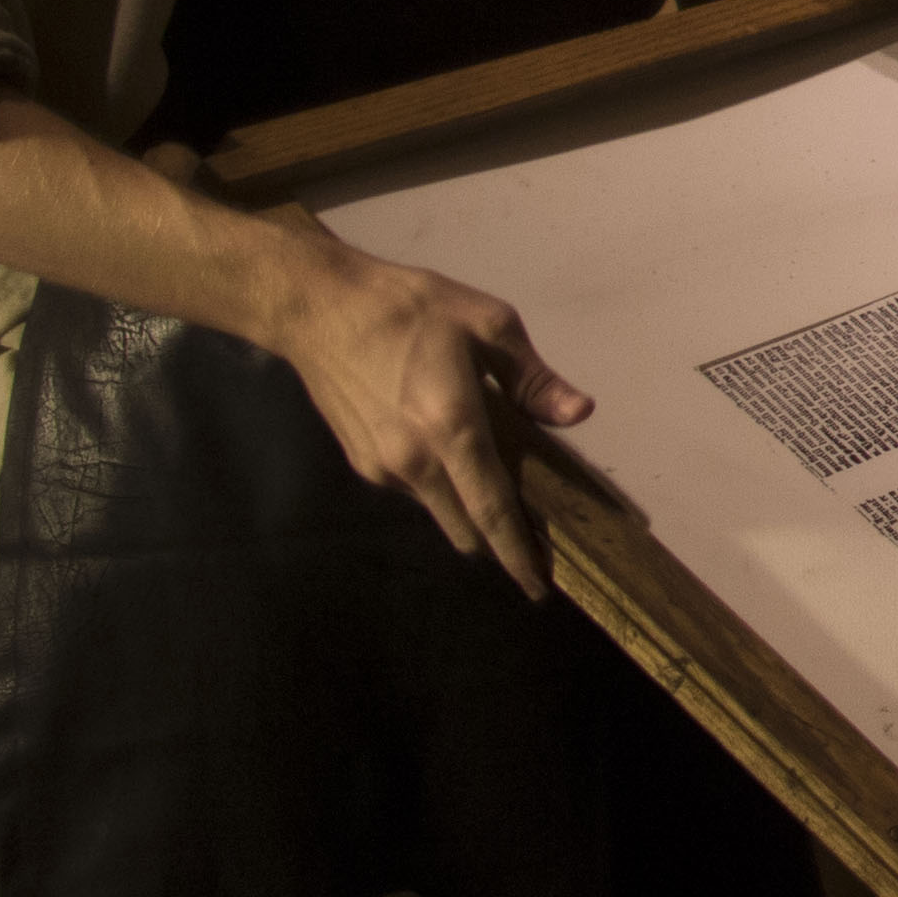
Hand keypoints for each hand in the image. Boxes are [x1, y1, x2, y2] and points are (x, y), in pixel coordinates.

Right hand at [264, 225, 593, 599]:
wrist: (319, 309)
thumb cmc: (410, 308)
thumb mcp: (487, 324)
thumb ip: (532, 379)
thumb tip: (578, 414)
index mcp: (453, 431)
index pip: (492, 512)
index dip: (518, 555)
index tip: (539, 588)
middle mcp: (415, 463)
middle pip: (467, 526)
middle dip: (499, 541)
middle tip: (534, 539)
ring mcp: (382, 468)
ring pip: (440, 510)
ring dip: (469, 509)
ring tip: (496, 486)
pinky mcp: (361, 463)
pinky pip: (414, 489)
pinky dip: (440, 486)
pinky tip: (449, 452)